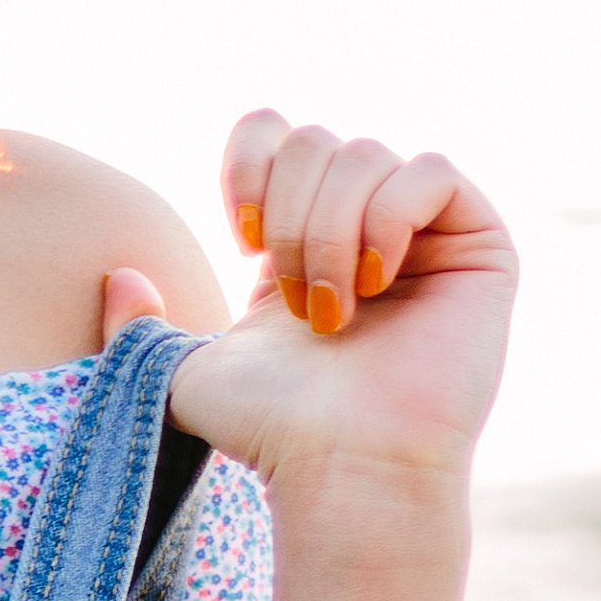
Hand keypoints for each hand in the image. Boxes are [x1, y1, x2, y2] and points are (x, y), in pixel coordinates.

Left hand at [102, 109, 515, 494]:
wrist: (341, 467)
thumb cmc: (269, 432)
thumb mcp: (181, 372)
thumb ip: (139, 326)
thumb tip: (119, 276)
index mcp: (301, 238)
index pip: (277, 133)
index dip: (250, 168)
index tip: (240, 242)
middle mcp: (365, 225)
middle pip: (315, 139)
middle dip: (288, 218)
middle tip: (294, 301)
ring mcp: (427, 233)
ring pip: (366, 153)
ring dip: (329, 233)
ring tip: (334, 312)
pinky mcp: (481, 245)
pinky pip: (430, 170)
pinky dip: (388, 220)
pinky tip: (378, 282)